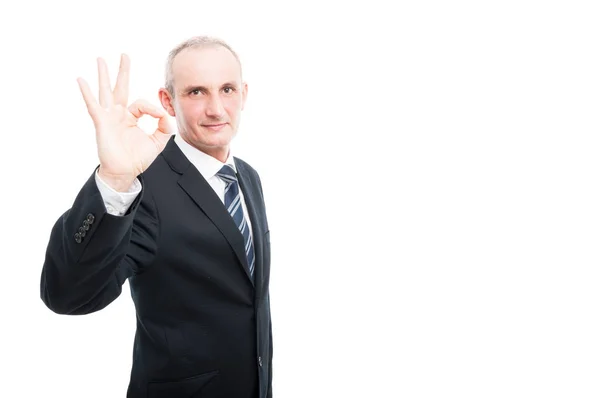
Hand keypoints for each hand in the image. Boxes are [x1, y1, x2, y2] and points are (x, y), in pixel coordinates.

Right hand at [77, 54, 171, 191]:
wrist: (125, 172)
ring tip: (100, 59)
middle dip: (123, 71)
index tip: (160, 116)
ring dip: (103, 75)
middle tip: (124, 55)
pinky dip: (87, 93)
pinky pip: (93, 105)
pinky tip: (81, 80)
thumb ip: (164, 127)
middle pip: (121, 88)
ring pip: (106, 92)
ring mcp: (108, 117)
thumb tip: (166, 115)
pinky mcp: (102, 123)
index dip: (153, 108)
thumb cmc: (138, 158)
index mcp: (130, 117)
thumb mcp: (158, 142)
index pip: (142, 104)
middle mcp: (118, 114)